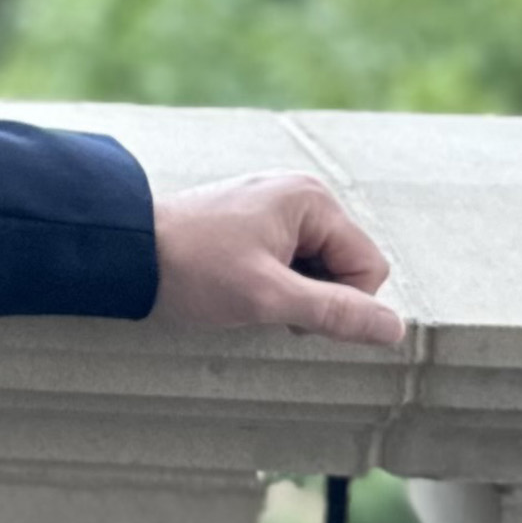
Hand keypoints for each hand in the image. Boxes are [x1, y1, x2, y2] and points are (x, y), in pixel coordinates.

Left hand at [150, 171, 405, 345]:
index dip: (341, 301)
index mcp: (311, 199)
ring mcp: (273, 206)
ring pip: (317, 269)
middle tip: (264, 299)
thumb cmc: (193, 268)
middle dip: (315, 296)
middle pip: (346, 266)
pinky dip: (273, 282)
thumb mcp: (268, 297)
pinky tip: (238, 283)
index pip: (369, 266)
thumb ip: (335, 313)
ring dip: (292, 293)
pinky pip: (290, 262)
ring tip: (246, 290)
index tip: (288, 306)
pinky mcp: (252, 222)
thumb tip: (396, 329)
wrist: (125, 251)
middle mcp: (298, 194)